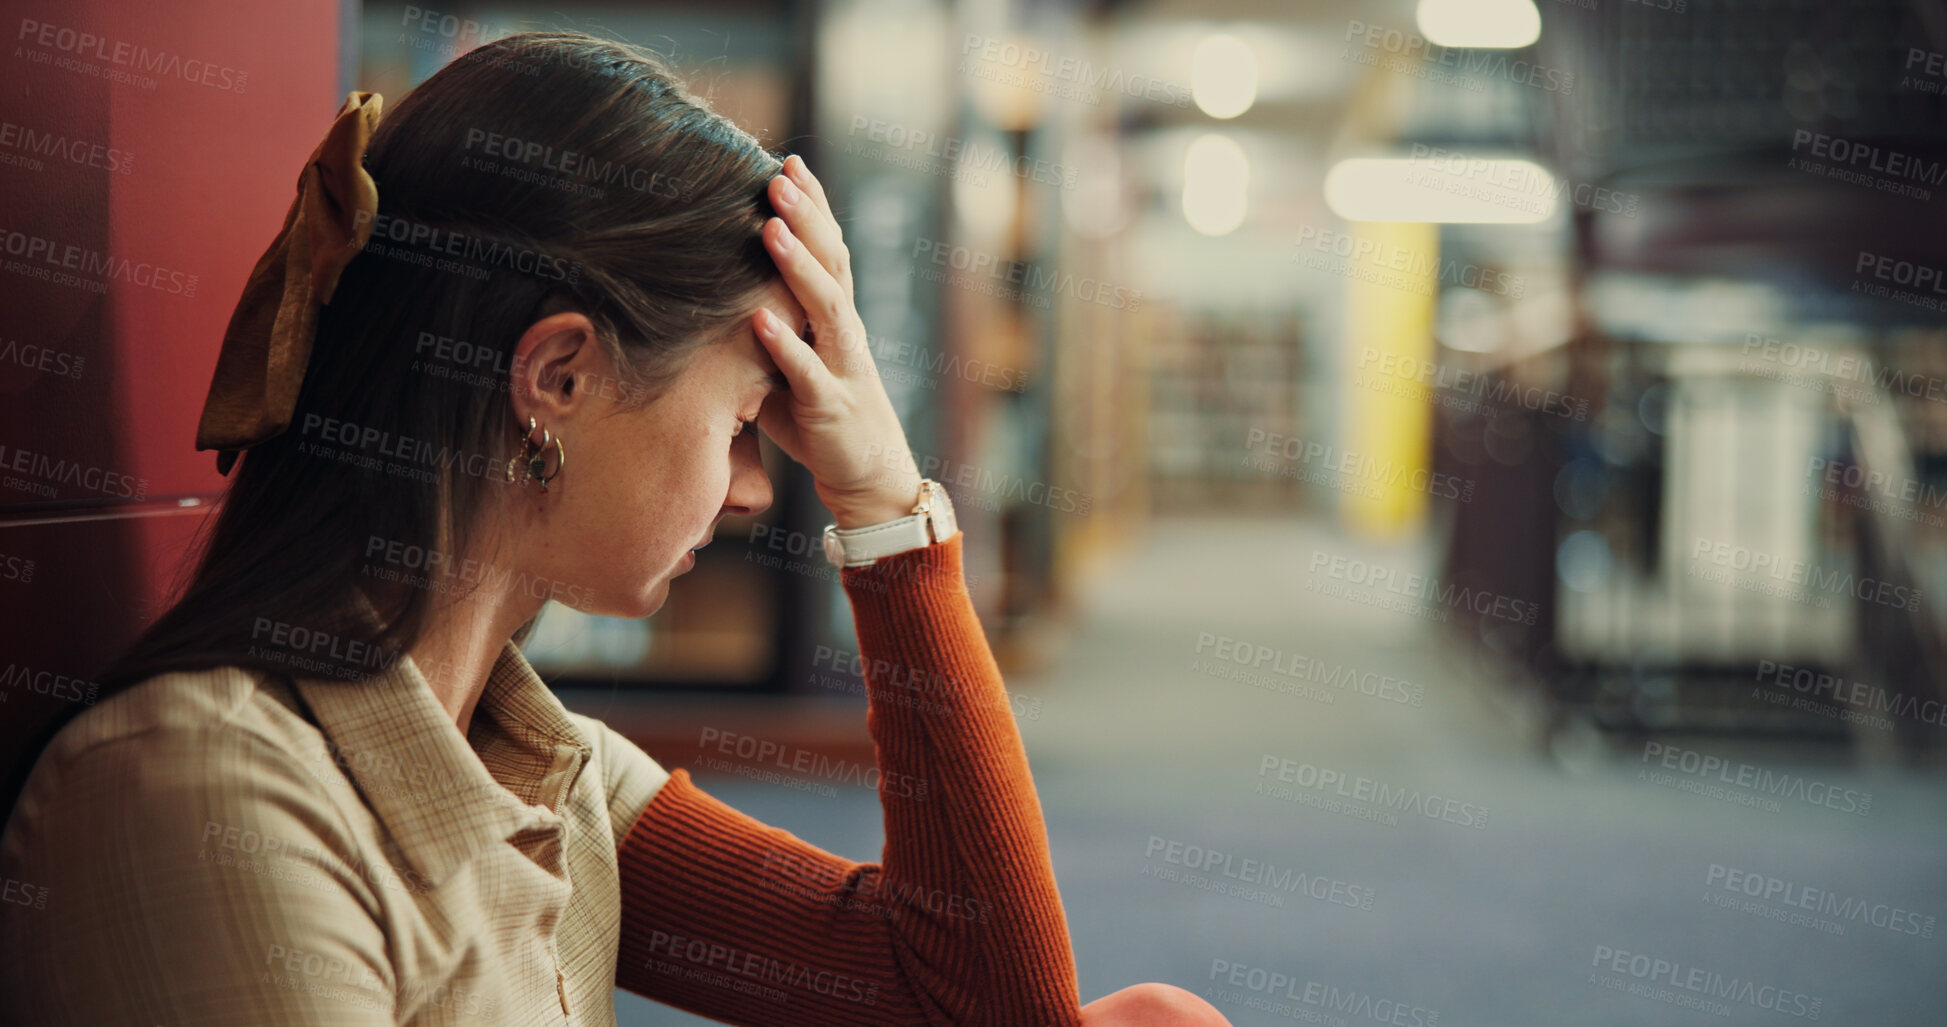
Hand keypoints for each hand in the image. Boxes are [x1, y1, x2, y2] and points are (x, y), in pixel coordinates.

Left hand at [750, 155, 923, 528]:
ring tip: (770, 227)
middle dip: (806, 217)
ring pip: (826, 306)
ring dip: (797, 265)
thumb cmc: (820, 419)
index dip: (813, 207)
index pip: (829, 249)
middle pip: (832, 262)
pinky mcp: (831, 408)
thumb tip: (709, 292)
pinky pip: (807, 373)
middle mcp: (845, 334)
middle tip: (779, 174)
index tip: (788, 161)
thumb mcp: (788, 364)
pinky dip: (784, 345)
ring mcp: (842, 368)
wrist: (870, 480)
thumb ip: (763, 327)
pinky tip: (760, 318)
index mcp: (836, 319)